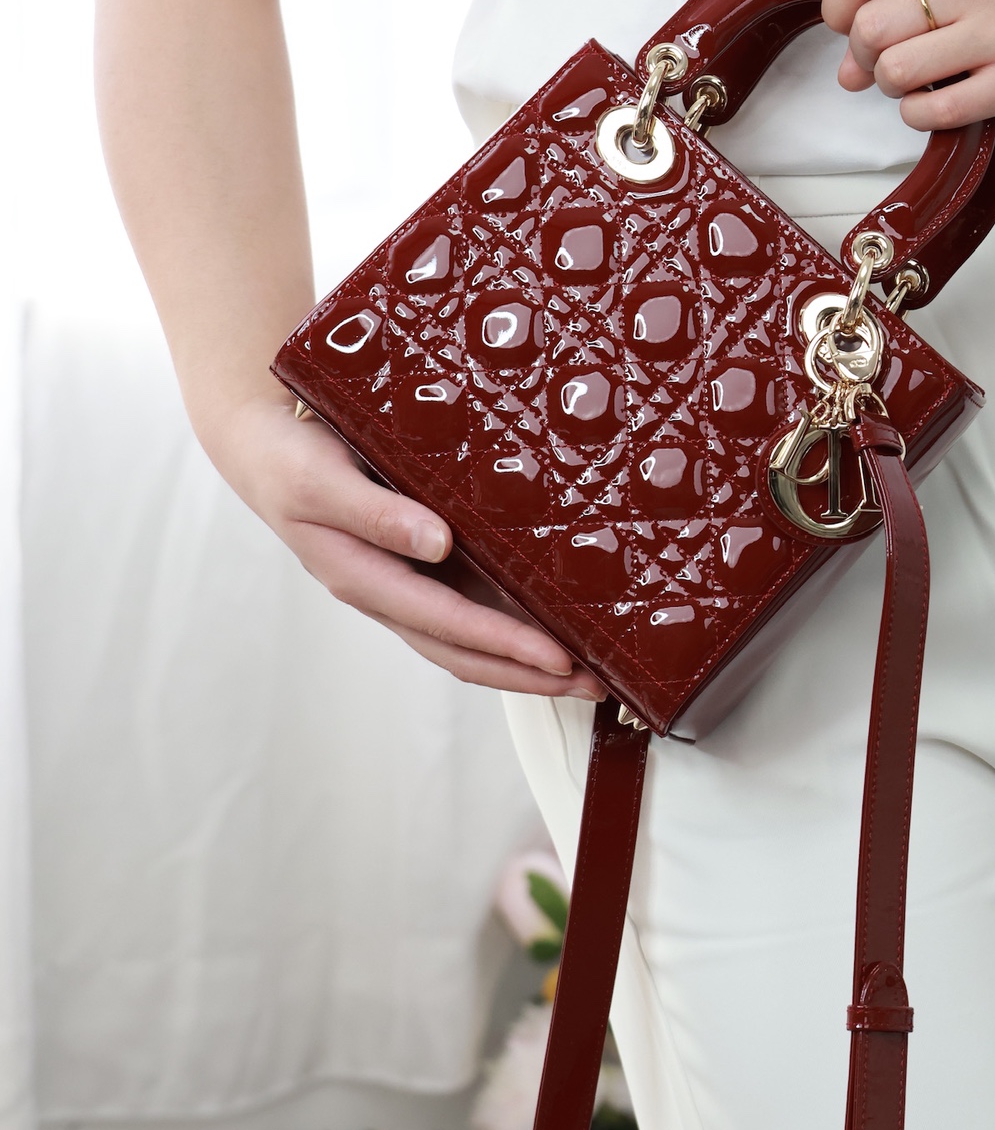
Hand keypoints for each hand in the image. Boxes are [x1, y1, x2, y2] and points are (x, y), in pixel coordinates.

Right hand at [205, 395, 604, 699]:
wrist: (264, 447)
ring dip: (527, 658)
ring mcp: (407, 582)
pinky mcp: (420, 563)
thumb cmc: (288, 462)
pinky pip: (472, 602)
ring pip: (472, 637)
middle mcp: (390, 591)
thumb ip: (376, 513)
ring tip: (588, 666)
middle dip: (530, 673)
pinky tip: (553, 616)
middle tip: (596, 683)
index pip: (446, 625)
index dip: (503, 644)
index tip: (556, 658)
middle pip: (466, 651)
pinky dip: (512, 618)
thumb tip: (437, 543)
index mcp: (364, 578)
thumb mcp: (321, 481)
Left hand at [820, 0, 994, 130]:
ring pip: (896, 71)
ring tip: (917, 79)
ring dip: (891, 86)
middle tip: (886, 58)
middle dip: (864, 54)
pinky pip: (934, 112)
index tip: (847, 23)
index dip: (837, 7)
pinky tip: (936, 102)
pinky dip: (917, 115)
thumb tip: (845, 69)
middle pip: (871, 28)